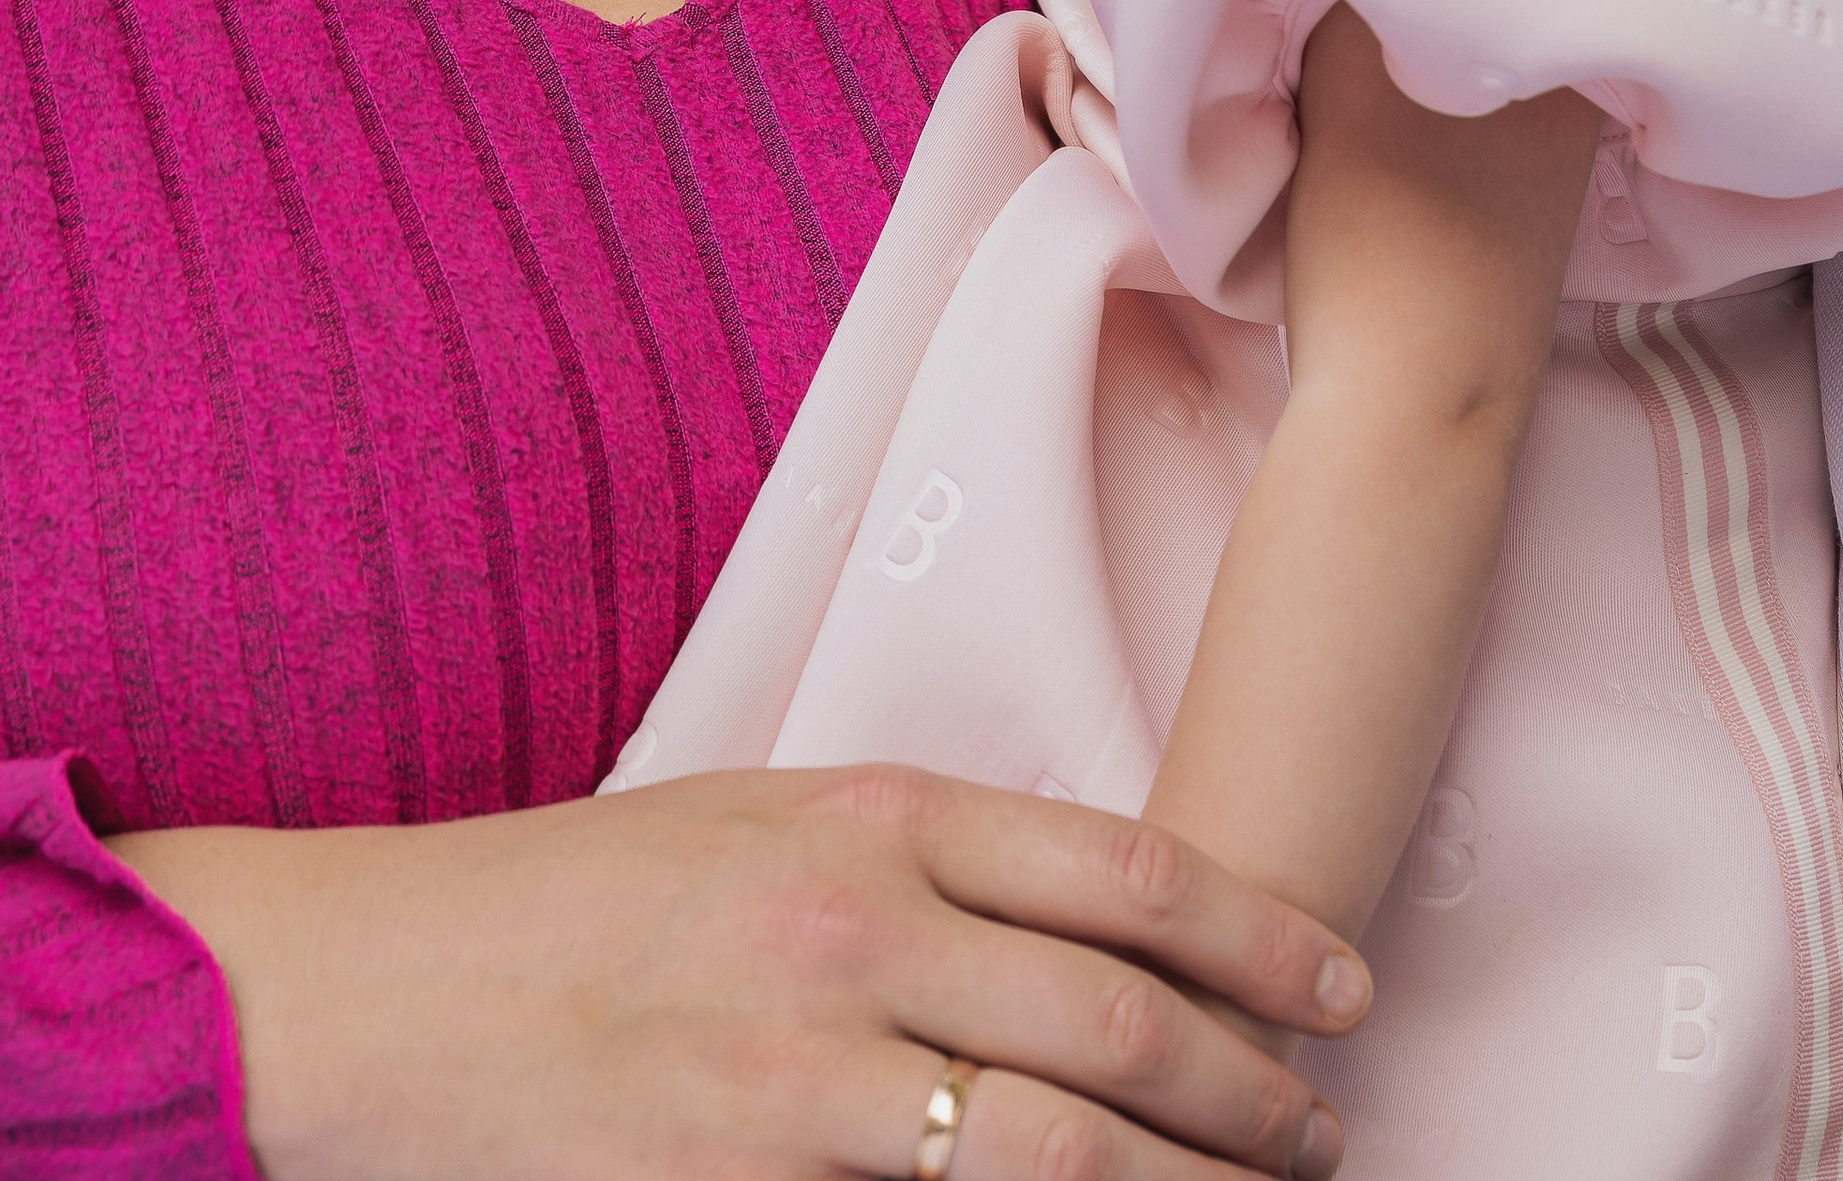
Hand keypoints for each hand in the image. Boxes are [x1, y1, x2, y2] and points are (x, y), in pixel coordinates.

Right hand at [117, 763, 1369, 1180]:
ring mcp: (802, 1061)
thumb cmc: (579, 899)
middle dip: (1252, 1091)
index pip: (1127, 868)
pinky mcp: (744, 1176)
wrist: (388, 984)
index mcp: (875, 810)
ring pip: (1060, 1142)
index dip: (1260, 936)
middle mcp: (858, 919)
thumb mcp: (764, 816)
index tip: (1342, 985)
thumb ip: (913, 855)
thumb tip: (1078, 915)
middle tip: (1325, 1132)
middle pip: (1122, 1017)